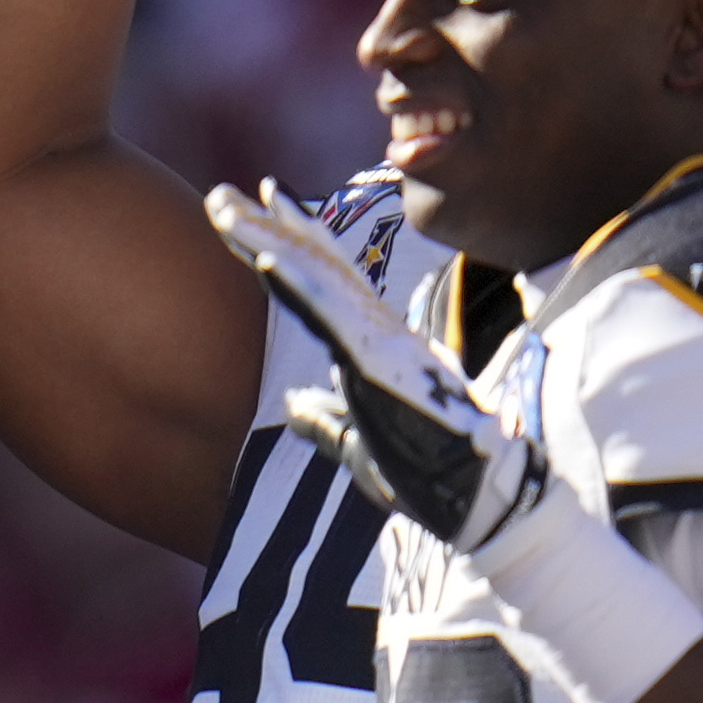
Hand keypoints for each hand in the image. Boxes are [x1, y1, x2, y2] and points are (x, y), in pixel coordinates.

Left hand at [208, 181, 545, 552]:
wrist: (482, 506)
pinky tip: (264, 257)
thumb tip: (293, 408)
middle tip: (220, 196)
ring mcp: (380, 343)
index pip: (322, 285)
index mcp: (372, 348)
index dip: (286, 246)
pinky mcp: (381, 362)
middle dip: (265, 229)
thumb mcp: (361, 449)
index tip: (249, 212)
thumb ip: (328, 426)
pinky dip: (296, 283)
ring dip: (267, 241)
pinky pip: (331, 315)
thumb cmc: (431, 481)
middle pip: (313, 267)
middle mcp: (377, 334)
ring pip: (314, 278)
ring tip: (225, 209)